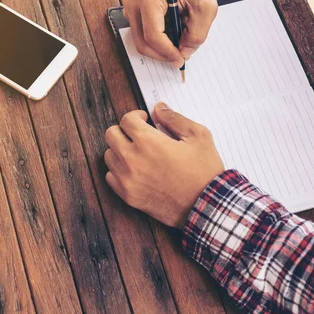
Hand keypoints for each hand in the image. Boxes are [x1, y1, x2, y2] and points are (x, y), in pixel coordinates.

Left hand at [104, 103, 223, 227]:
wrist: (205, 206)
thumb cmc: (204, 172)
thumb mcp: (198, 137)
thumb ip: (174, 118)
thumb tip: (159, 108)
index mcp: (148, 141)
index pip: (126, 120)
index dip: (136, 116)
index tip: (144, 120)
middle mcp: (132, 159)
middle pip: (111, 134)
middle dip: (124, 130)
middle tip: (137, 134)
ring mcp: (127, 179)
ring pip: (109, 155)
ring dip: (120, 150)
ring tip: (137, 153)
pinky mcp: (127, 195)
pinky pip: (110, 177)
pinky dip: (118, 170)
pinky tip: (134, 170)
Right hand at [121, 0, 216, 64]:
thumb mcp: (206, 7)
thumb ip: (197, 33)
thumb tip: (184, 53)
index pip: (153, 35)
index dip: (167, 51)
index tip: (180, 58)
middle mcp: (133, 2)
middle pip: (143, 42)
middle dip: (162, 54)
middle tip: (179, 58)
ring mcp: (130, 8)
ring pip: (141, 42)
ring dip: (159, 49)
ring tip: (177, 43)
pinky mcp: (132, 13)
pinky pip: (141, 36)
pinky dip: (156, 42)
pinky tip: (169, 36)